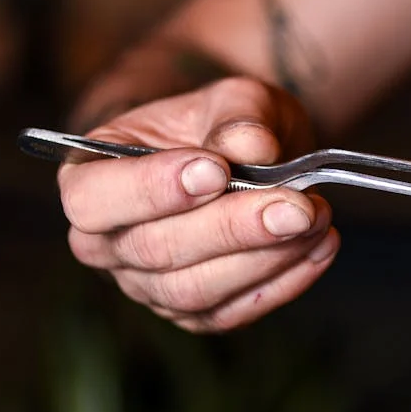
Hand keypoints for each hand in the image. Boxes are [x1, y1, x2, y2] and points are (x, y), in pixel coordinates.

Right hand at [61, 77, 339, 332]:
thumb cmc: (223, 124)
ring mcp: (148, 286)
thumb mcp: (233, 99)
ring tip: (316, 218)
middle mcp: (106, 243)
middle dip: (233, 228)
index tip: (216, 170)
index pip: (94, 200)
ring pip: (195, 291)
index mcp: (89, 176)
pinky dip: (285, 282)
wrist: (248, 158)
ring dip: (264, 258)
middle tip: (296, 205)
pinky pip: (233, 312)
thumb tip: (252, 149)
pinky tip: (320, 246)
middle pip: (155, 251)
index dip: (152, 190)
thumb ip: (238, 117)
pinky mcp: (196, 312)